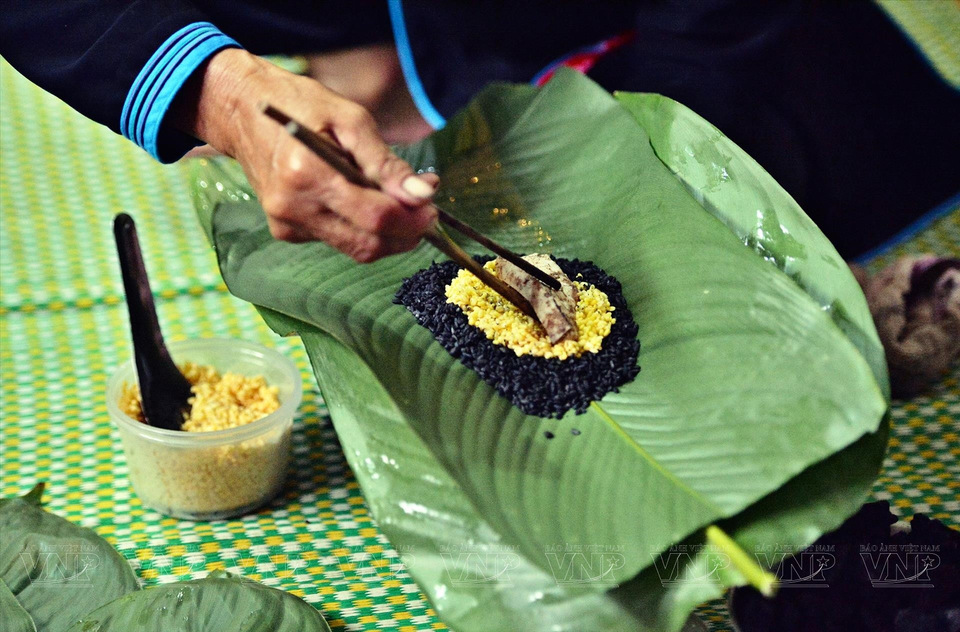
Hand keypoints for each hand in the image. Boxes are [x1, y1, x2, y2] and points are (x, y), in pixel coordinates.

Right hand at [173, 48, 437, 261]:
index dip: (411, 220)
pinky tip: (362, 202)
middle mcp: (293, 208)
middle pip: (367, 244)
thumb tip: (423, 194)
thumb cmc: (300, 105)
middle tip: (424, 211)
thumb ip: (386, 163)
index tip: (432, 208)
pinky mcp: (286, 231)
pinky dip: (360, 228)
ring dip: (387, 234)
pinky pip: (337, 240)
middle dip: (405, 233)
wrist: (242, 111)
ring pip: (355, 249)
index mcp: (307, 175)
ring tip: (398, 203)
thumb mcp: (350, 119)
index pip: (373, 218)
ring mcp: (287, 224)